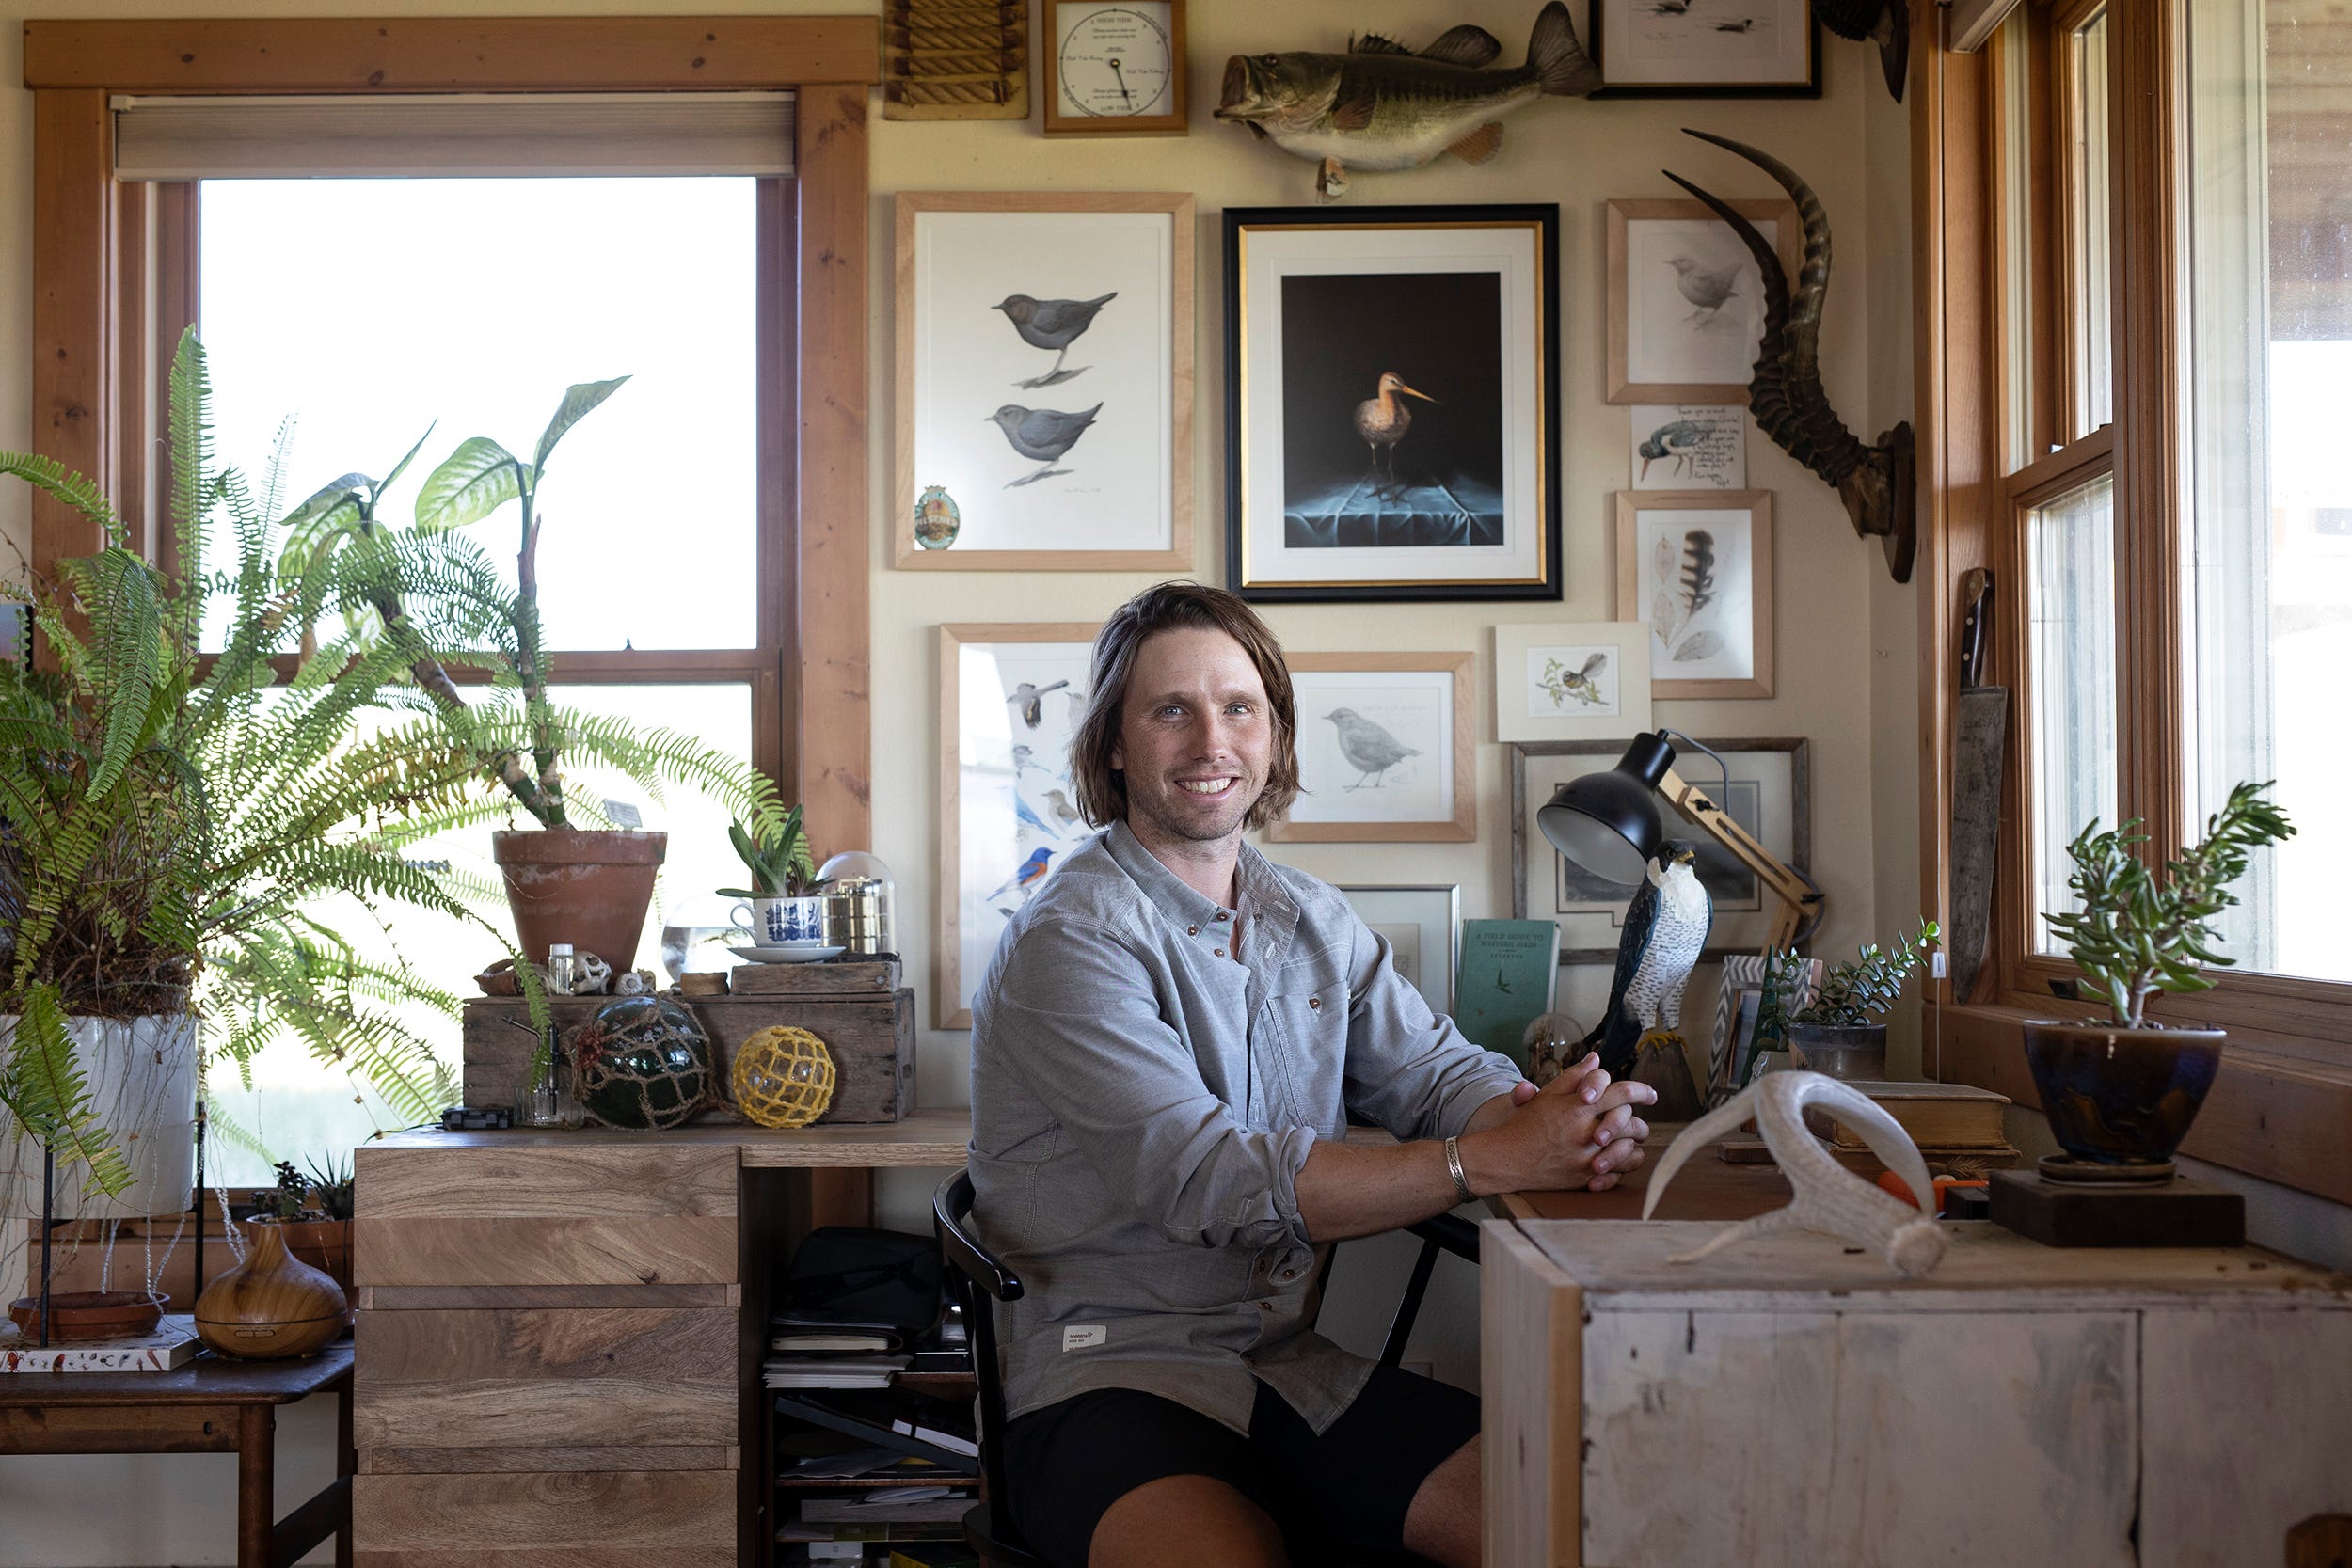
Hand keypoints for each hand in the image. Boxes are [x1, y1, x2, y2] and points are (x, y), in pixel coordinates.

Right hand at [1466, 1053, 1655, 1193]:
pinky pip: (1620, 1173)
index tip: (1650, 1094)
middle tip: (1639, 1121)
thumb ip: (1574, 1076)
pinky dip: (1624, 1165)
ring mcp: (1588, 1158)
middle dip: (1639, 1121)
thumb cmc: (1524, 1125)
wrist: (1505, 1159)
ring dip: (1633, 1143)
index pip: (1621, 1094)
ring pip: (1630, 1150)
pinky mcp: (1586, 1178)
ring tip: (1630, 1140)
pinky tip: (1619, 1158)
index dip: (1641, 1091)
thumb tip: (1595, 1059)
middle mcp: (1586, 1133)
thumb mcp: (1546, 1095)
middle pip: (1631, 1123)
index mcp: (1578, 1108)